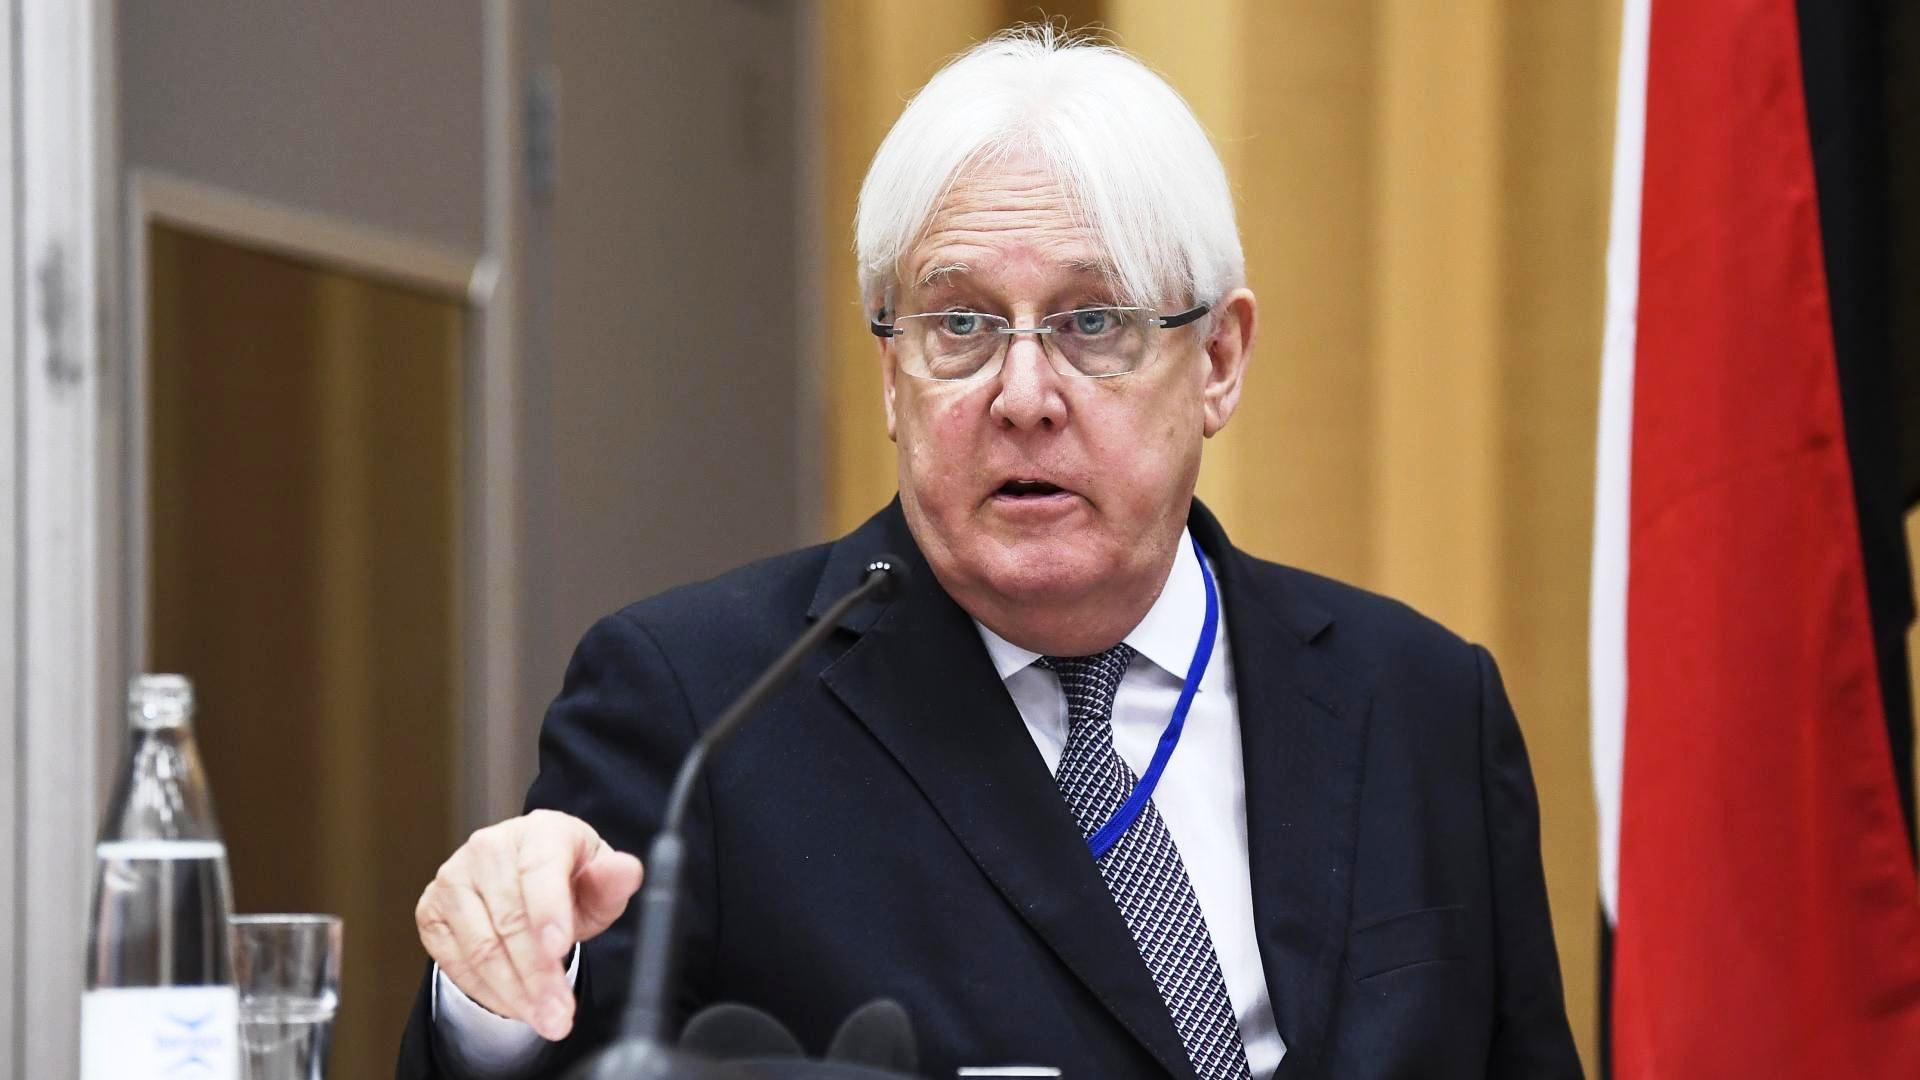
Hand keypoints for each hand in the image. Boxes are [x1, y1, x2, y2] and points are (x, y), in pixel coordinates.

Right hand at [415, 809, 643, 1039]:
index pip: (539, 869)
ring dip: (514, 992)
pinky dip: (487, 992)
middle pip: (510, 919)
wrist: (525, 879)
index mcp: (539, 831)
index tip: (560, 949)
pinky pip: (455, 961)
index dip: (548, 911)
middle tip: (561, 1015)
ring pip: (481, 946)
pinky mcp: (431, 909)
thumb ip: (613, 881)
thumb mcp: (600, 880)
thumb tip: (627, 870)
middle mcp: (488, 847)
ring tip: (545, 1019)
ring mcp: (453, 877)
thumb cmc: (567, 879)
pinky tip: (515, 1006)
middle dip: (538, 975)